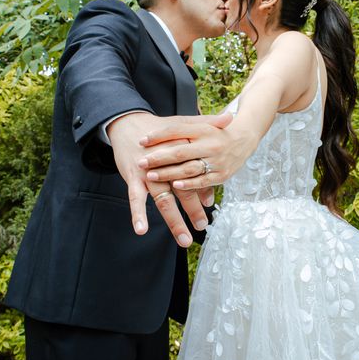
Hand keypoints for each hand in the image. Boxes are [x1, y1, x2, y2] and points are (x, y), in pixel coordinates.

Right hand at [107, 112, 225, 246]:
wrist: (128, 123)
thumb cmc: (158, 130)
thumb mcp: (184, 124)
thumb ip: (207, 124)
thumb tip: (230, 119)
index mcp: (181, 152)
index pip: (196, 172)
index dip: (204, 188)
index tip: (211, 204)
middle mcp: (166, 164)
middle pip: (183, 189)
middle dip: (193, 209)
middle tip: (202, 226)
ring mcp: (148, 172)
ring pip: (163, 199)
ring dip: (174, 221)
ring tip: (185, 240)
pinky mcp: (133, 177)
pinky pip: (135, 198)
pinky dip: (137, 214)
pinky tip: (141, 229)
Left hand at [138, 113, 256, 190]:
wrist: (245, 138)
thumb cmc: (216, 132)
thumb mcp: (202, 124)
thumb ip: (181, 128)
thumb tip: (150, 134)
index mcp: (203, 129)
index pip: (176, 130)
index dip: (158, 136)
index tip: (141, 141)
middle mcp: (210, 143)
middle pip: (180, 151)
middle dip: (159, 157)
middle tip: (141, 161)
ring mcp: (217, 160)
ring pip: (189, 168)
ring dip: (169, 173)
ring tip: (151, 175)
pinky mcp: (221, 175)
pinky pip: (203, 181)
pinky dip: (188, 184)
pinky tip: (174, 185)